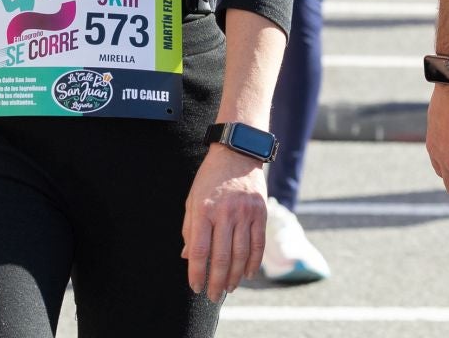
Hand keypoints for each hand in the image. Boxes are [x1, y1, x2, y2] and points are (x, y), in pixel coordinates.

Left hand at [182, 144, 267, 301]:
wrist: (237, 152)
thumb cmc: (210, 179)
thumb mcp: (192, 199)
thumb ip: (190, 229)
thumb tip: (188, 258)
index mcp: (204, 210)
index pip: (200, 250)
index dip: (197, 273)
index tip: (195, 287)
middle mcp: (226, 213)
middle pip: (221, 257)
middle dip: (216, 281)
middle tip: (212, 296)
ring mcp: (245, 213)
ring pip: (241, 254)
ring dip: (234, 276)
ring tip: (228, 289)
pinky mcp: (261, 212)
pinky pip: (258, 244)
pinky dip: (253, 262)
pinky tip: (247, 275)